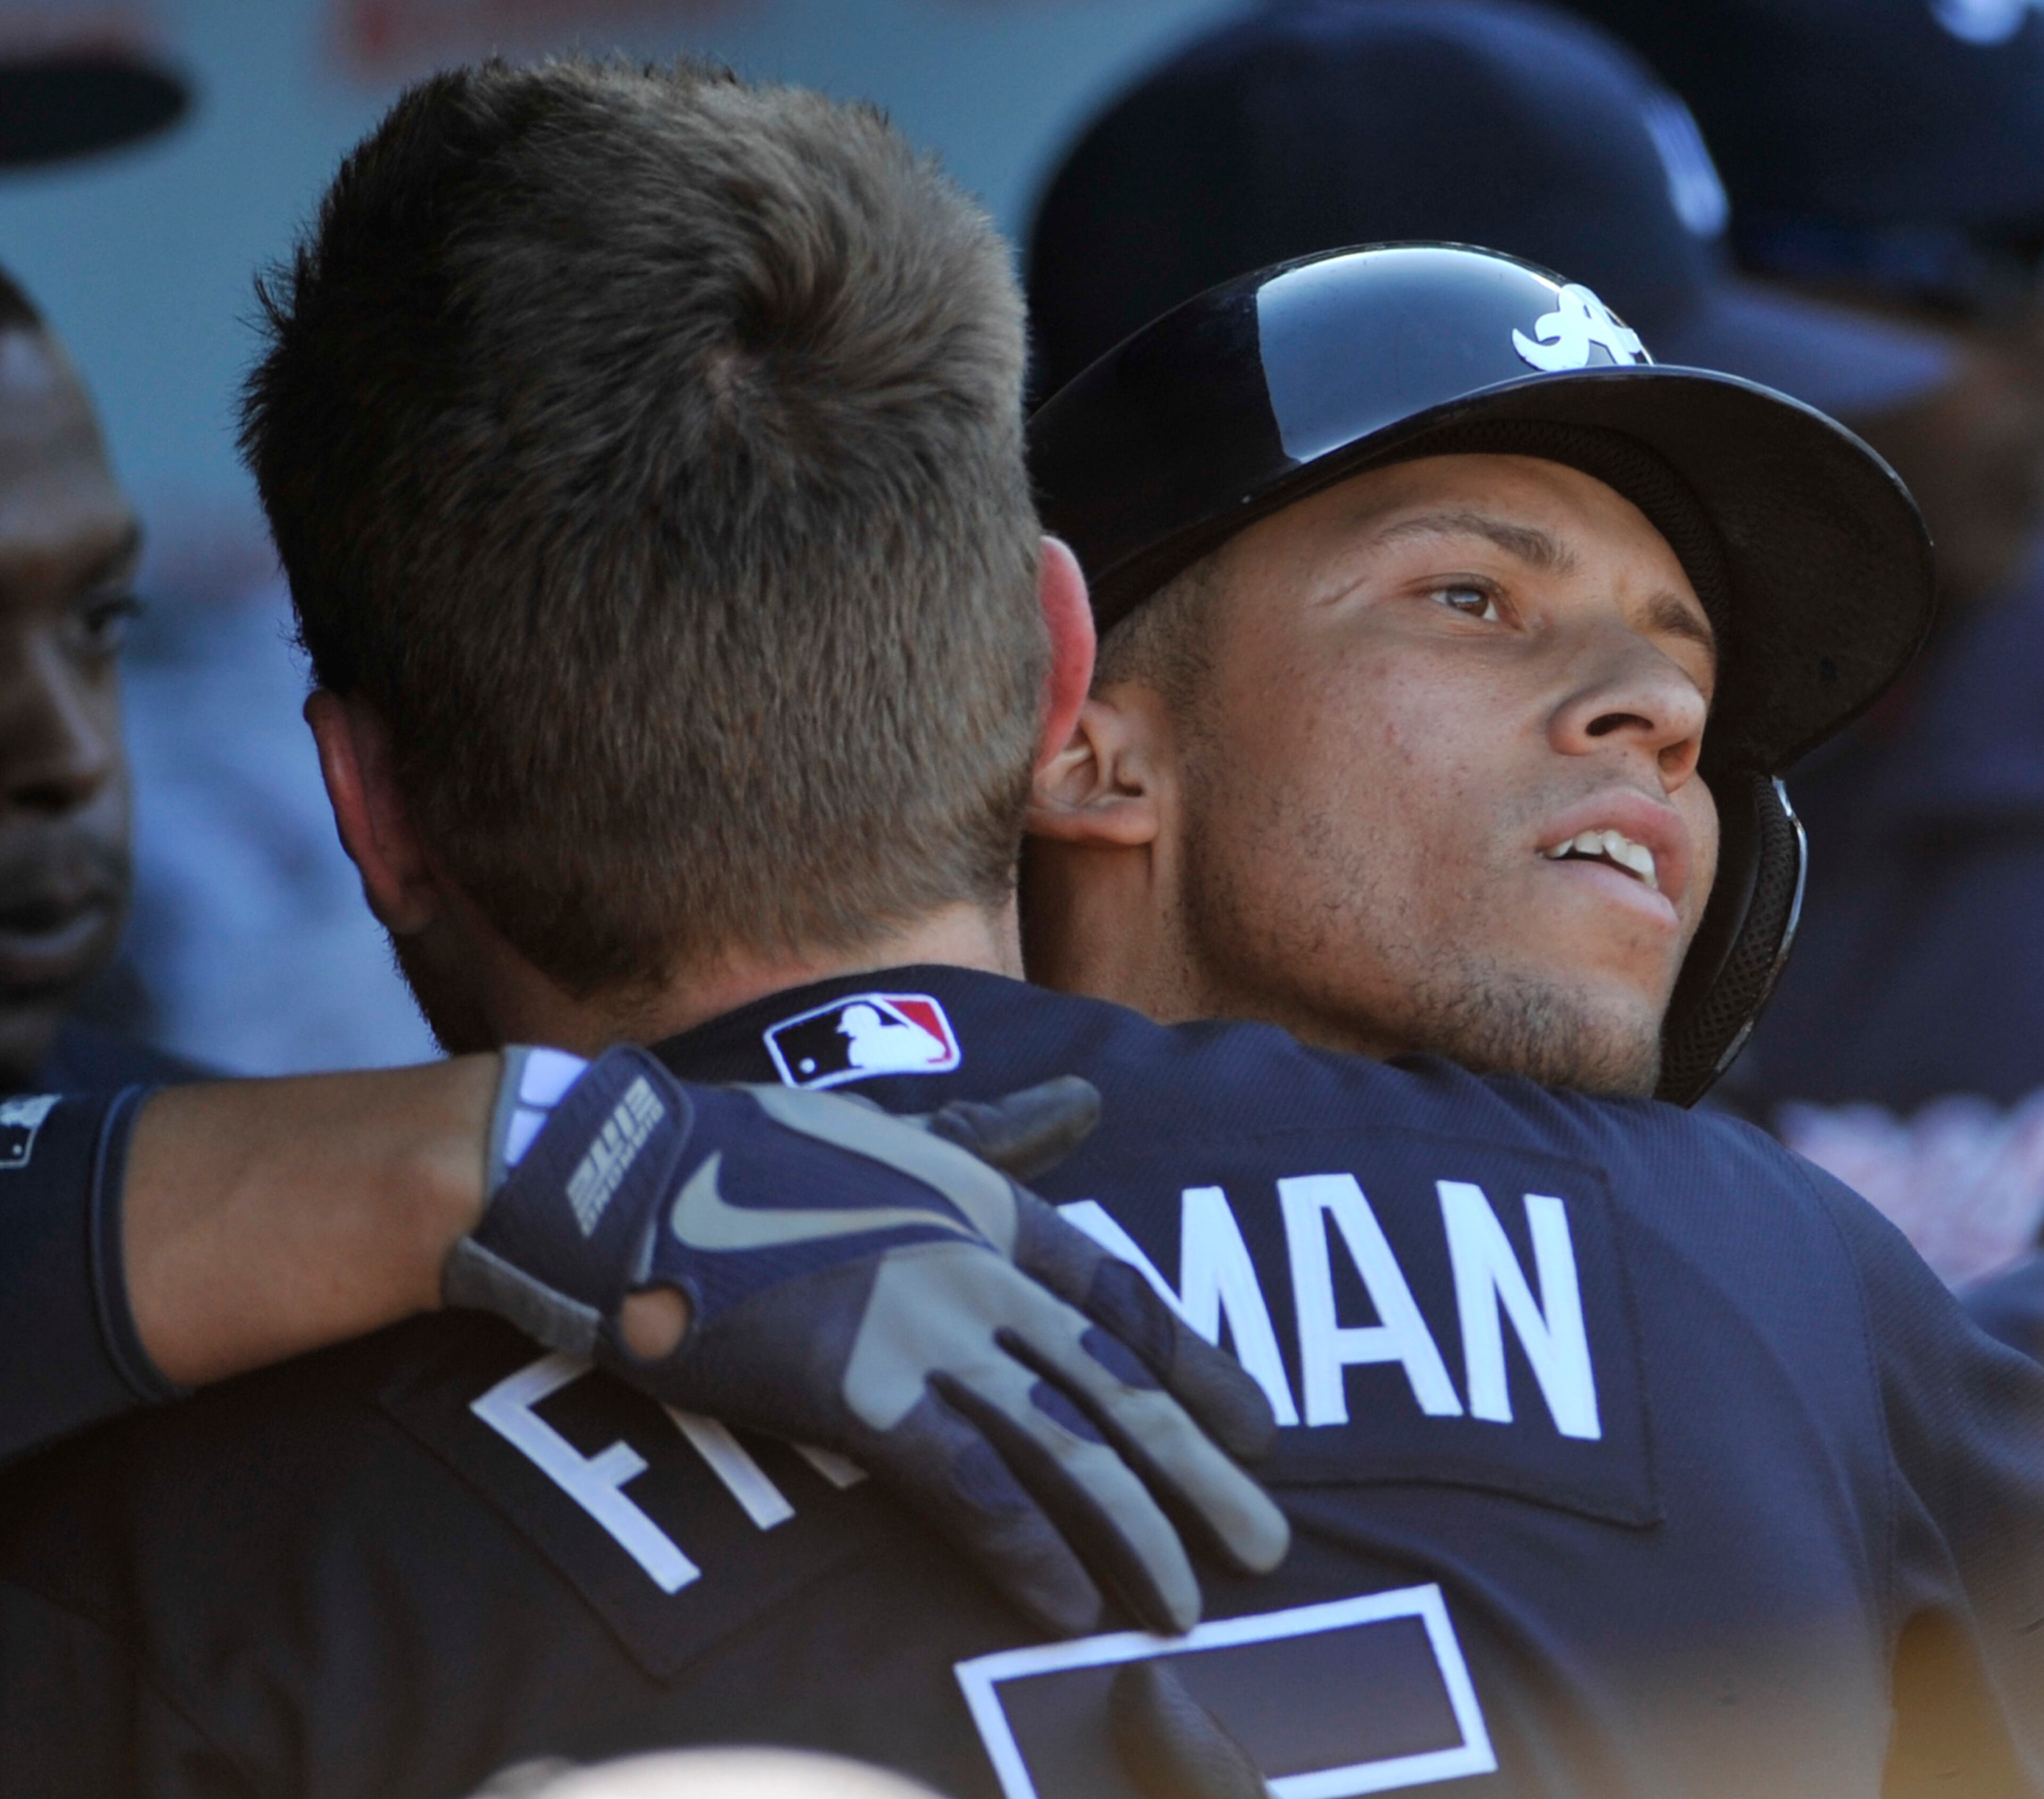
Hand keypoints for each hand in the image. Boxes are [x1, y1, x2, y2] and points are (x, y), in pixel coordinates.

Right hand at [444, 1046, 1288, 1637]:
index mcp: (990, 1204)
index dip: (1203, 1369)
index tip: (1263, 1432)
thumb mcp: (900, 1131)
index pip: (1129, 1296)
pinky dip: (1026, 1549)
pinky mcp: (858, 1389)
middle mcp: (979, 1264)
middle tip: (1271, 1546)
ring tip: (1188, 1602)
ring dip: (1135, 1531)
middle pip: (1120, 1383)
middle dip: (1200, 1472)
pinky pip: (969, 1487)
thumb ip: (999, 1134)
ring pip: (1064, 1442)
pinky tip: (1070, 1604)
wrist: (634, 1177)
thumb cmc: (757, 1154)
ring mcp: (924, 1325)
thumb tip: (1089, 1102)